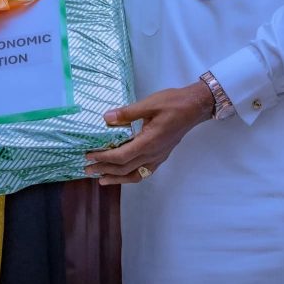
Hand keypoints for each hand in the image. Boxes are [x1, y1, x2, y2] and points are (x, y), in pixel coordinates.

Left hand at [85, 81, 213, 184]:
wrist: (195, 107)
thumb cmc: (173, 103)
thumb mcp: (149, 103)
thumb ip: (127, 113)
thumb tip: (106, 118)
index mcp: (149, 141)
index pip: (121, 156)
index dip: (103, 158)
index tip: (89, 156)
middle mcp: (153, 154)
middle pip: (125, 168)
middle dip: (105, 170)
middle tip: (87, 169)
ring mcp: (158, 157)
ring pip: (135, 174)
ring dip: (117, 178)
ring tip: (101, 180)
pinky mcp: (162, 156)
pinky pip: (144, 172)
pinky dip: (131, 176)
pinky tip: (123, 175)